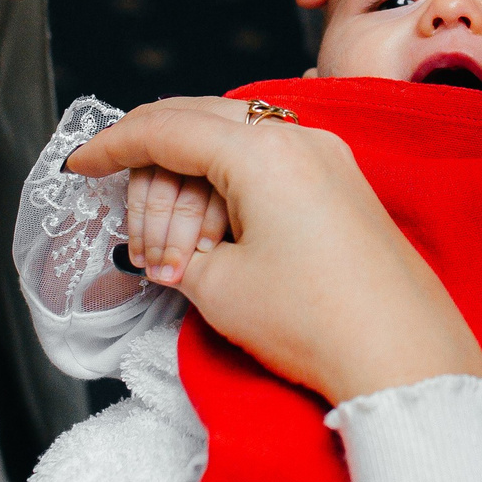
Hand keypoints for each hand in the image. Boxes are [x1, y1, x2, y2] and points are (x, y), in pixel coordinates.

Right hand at [70, 98, 481, 402]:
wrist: (401, 357)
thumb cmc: (316, 321)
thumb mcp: (217, 287)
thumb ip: (177, 246)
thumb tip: (173, 244)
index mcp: (261, 150)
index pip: (166, 128)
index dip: (112, 145)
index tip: (80, 164)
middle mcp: (298, 137)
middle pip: (197, 125)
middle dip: (152, 178)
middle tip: (136, 239)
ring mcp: (326, 156)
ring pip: (231, 146)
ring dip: (191, 196)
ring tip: (178, 267)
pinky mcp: (341, 183)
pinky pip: (268, 166)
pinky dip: (229, 197)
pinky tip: (213, 247)